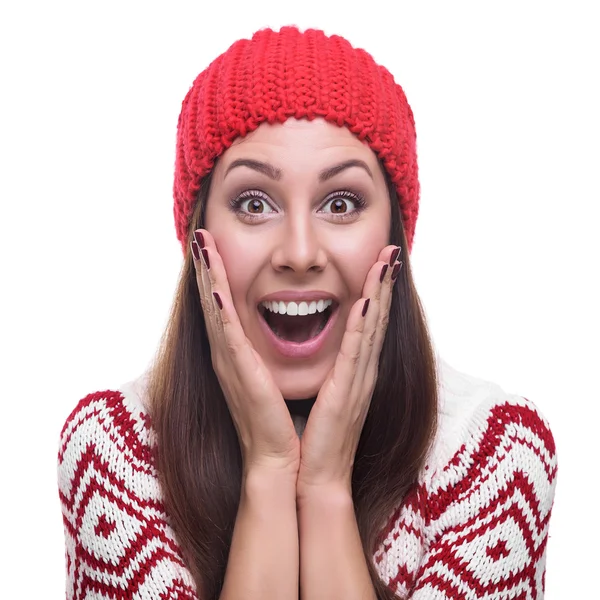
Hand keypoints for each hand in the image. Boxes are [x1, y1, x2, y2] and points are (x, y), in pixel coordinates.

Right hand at [191, 229, 300, 476]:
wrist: (283, 460)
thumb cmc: (281, 422)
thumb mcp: (275, 379)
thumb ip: (270, 356)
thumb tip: (285, 333)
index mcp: (239, 355)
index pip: (225, 307)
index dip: (216, 276)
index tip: (213, 247)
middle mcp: (229, 354)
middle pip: (212, 301)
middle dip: (205, 267)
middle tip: (199, 235)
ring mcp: (230, 361)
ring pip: (214, 309)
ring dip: (207, 275)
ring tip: (201, 243)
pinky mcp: (238, 372)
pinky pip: (226, 332)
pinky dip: (218, 306)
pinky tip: (213, 284)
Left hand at [296, 245, 401, 496]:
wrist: (310, 476)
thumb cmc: (313, 436)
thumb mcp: (323, 394)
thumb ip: (330, 370)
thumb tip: (323, 349)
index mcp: (353, 371)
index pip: (369, 323)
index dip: (377, 291)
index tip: (381, 261)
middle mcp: (362, 372)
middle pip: (377, 318)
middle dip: (384, 282)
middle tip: (392, 250)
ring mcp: (358, 382)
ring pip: (372, 328)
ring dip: (380, 293)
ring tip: (388, 261)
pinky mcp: (347, 394)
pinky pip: (356, 353)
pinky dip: (364, 326)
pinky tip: (367, 301)